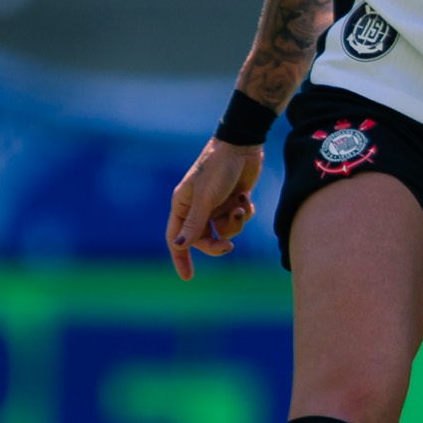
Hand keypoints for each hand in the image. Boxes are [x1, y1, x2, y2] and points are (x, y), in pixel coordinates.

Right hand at [166, 139, 264, 279]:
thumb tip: (178, 246)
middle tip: (229, 246)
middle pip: (204, 239)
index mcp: (182, 205)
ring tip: (241, 207)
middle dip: (217, 243)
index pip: (177, 239)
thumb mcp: (205, 198)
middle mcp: (197, 207)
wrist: (243, 145)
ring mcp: (216, 205)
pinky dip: (245, 212)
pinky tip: (246, 197)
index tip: (188, 277)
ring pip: (225, 230)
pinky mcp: (234, 201)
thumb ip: (194, 224)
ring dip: (235, 223)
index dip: (181, 258)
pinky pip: (239, 219)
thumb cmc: (218, 168)